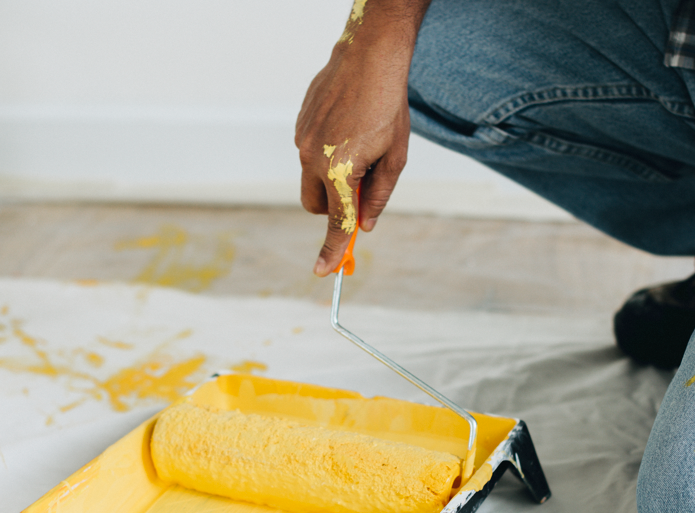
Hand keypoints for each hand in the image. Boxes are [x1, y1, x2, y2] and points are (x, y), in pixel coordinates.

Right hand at [294, 7, 422, 274]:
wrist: (369, 57)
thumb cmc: (388, 106)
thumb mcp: (395, 157)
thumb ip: (379, 195)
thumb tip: (367, 224)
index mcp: (340, 171)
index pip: (336, 222)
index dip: (332, 250)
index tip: (324, 272)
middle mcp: (313, 159)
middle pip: (316, 206)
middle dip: (334, 208)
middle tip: (361, 192)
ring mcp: (302, 141)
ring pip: (311, 180)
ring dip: (331, 178)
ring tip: (360, 145)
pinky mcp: (299, 126)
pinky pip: (309, 154)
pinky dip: (325, 155)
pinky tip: (347, 128)